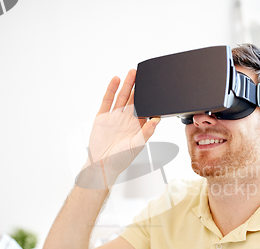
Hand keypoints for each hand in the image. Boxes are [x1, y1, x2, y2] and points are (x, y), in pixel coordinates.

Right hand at [75, 69, 159, 188]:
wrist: (102, 164)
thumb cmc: (120, 159)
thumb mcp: (137, 145)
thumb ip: (147, 132)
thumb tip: (157, 120)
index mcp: (137, 126)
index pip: (145, 108)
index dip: (149, 98)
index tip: (155, 87)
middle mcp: (126, 119)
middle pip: (134, 99)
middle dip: (139, 87)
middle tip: (144, 74)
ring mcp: (114, 117)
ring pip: (122, 97)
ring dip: (127, 85)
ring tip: (132, 73)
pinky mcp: (102, 116)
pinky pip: (107, 100)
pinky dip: (111, 90)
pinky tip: (116, 80)